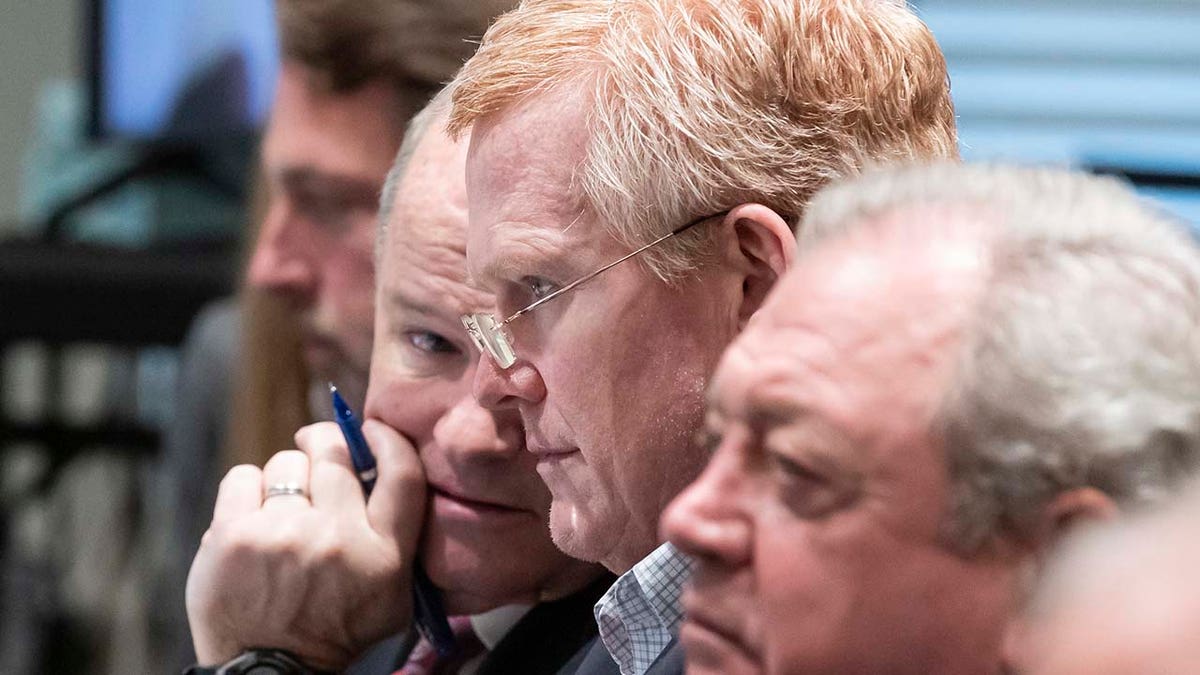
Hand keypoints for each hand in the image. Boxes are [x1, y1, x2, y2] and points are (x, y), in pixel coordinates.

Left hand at [186, 420, 425, 670]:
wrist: (271, 671)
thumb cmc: (335, 628)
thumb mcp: (392, 594)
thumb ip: (400, 537)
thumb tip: (383, 465)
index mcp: (385, 554)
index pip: (402, 471)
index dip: (386, 439)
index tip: (369, 430)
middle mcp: (339, 538)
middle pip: (336, 454)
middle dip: (324, 444)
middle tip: (315, 449)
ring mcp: (285, 534)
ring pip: (287, 463)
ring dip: (285, 479)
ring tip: (281, 509)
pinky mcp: (235, 535)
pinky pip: (242, 476)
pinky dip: (245, 491)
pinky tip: (249, 517)